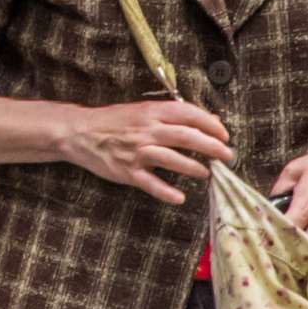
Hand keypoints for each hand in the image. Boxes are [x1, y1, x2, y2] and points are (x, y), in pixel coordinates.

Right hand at [56, 95, 234, 206]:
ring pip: (171, 159)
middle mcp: (145, 130)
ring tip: (207, 173)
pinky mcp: (127, 171)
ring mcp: (136, 152)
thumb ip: (174, 115)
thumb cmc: (114, 121)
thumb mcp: (143, 111)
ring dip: (193, 167)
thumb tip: (210, 118)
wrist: (80, 132)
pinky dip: (166, 192)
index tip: (224, 134)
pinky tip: (179, 197)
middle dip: (211, 146)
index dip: (210, 124)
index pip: (187, 114)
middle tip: (227, 155)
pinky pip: (150, 183)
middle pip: (185, 136)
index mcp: (150, 112)